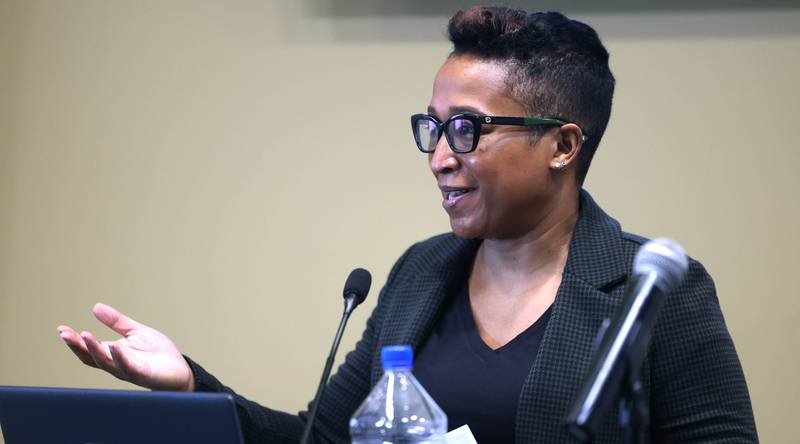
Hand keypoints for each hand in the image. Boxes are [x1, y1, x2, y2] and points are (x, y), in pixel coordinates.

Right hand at [57, 303, 194, 391]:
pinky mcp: (143, 374)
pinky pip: (128, 367)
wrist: (180, 369)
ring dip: (94, 350)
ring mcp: (128, 370)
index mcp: (113, 354)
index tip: (61, 329)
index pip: (88, 349)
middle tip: (64, 333)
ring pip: (106, 363)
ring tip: (83, 335)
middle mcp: (116, 364)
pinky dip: (119, 358)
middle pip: (91, 357)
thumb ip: (116, 322)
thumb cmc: (157, 354)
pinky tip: (113, 347)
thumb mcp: (136, 332)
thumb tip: (95, 307)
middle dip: (77, 345)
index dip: (74, 341)